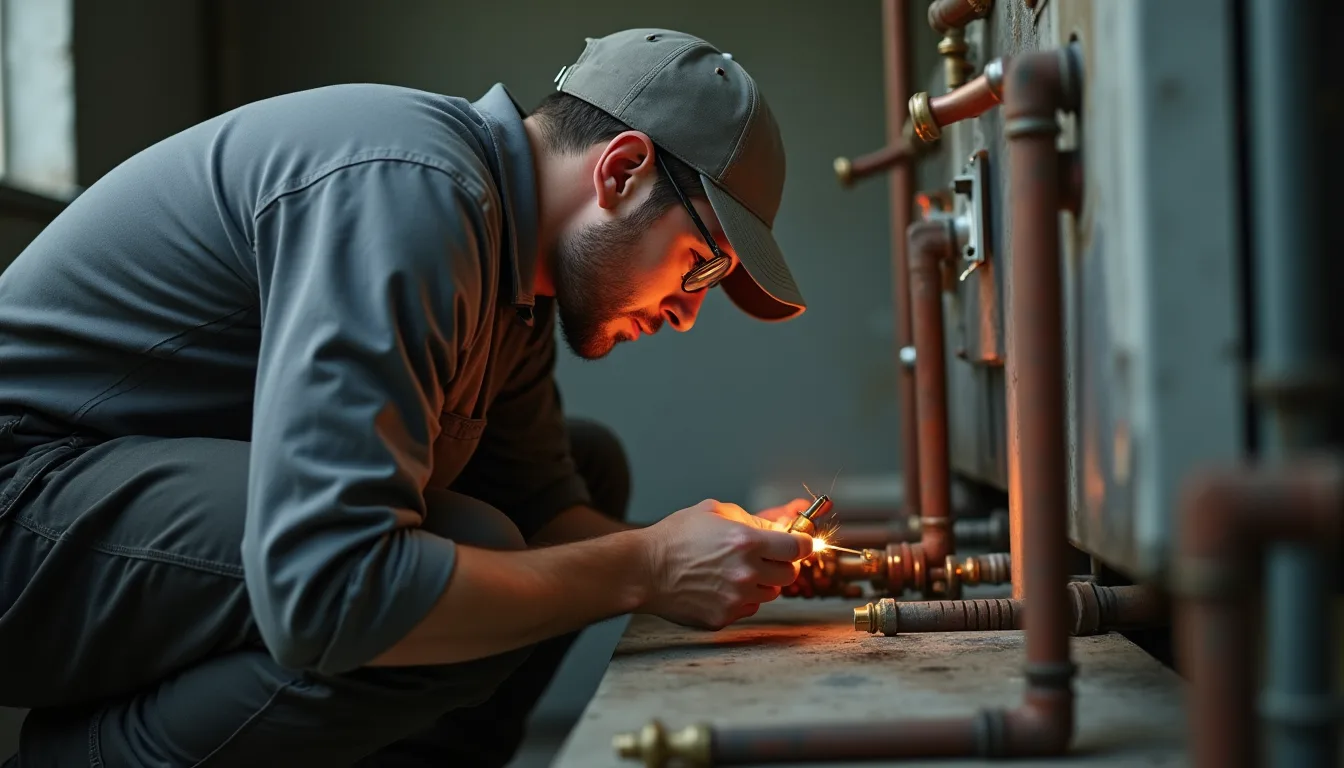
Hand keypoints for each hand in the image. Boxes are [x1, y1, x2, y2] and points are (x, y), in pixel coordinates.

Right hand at [637, 499, 813, 629]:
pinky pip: (749, 608)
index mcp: (747, 542)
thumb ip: (754, 520)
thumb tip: (784, 525)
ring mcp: (736, 598)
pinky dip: (742, 598)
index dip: (800, 544)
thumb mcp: (716, 513)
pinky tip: (720, 586)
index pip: (799, 547)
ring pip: (771, 593)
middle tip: (764, 556)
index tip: (797, 543)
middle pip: (790, 573)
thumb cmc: (676, 536)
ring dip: (762, 582)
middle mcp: (746, 573)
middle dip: (781, 563)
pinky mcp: (724, 617)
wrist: (643, 569)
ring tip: (736, 571)